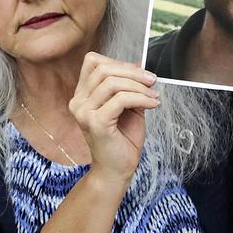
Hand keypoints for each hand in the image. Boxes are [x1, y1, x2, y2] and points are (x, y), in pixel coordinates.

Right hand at [68, 52, 158, 183]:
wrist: (117, 170)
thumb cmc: (123, 139)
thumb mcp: (129, 105)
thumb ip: (130, 85)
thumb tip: (140, 63)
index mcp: (82, 95)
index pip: (93, 62)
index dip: (118, 62)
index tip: (139, 73)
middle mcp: (78, 102)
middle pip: (103, 69)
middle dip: (133, 72)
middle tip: (152, 80)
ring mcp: (84, 112)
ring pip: (113, 83)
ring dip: (139, 86)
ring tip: (154, 95)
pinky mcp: (96, 123)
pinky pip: (121, 99)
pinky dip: (141, 98)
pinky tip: (153, 104)